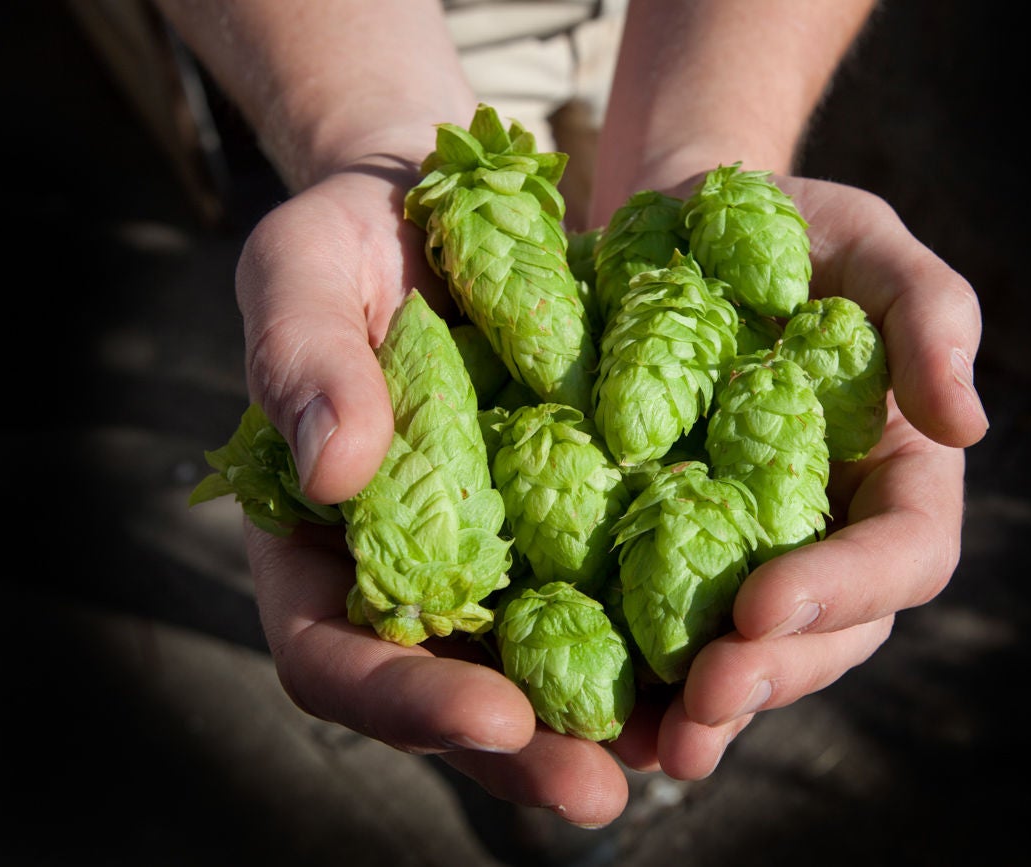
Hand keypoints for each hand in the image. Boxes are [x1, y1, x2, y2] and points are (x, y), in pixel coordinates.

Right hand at [236, 156, 634, 826]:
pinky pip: (615, 596)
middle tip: (603, 787)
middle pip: (452, 697)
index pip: (334, 660)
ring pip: (544, 672)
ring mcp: (497, 562)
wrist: (444, 209)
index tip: (492, 711)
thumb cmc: (351, 240)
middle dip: (526, 751)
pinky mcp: (577, 525)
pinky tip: (728, 648)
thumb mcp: (303, 270)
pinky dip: (663, 633)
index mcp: (319, 549)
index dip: (404, 700)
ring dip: (613, 722)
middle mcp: (410, 579)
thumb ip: (302, 359)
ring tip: (689, 744)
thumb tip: (333, 471)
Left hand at [605, 173, 987, 778]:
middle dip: (769, 673)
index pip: (900, 556)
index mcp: (892, 476)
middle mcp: (827, 534)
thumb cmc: (788, 230)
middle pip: (826, 635)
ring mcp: (746, 553)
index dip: (844, 589)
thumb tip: (971, 424)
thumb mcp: (865, 244)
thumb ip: (931, 315)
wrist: (674, 231)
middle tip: (703, 706)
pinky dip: (637, 680)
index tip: (763, 600)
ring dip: (709, 708)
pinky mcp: (665, 554)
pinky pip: (662, 631)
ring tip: (660, 744)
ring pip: (751, 656)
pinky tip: (597, 710)